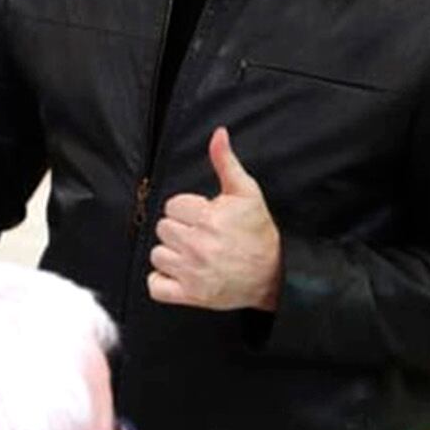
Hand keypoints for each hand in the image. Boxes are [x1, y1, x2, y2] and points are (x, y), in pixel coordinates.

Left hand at [148, 127, 282, 310]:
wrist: (274, 275)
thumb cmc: (258, 232)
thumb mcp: (246, 192)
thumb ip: (226, 162)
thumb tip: (218, 134)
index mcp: (208, 218)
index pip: (172, 206)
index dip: (187, 209)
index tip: (203, 216)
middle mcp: (197, 246)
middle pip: (163, 228)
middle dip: (180, 229)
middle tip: (200, 235)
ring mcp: (192, 272)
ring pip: (157, 255)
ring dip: (171, 254)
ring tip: (193, 254)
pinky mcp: (190, 296)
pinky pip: (155, 286)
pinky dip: (163, 281)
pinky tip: (180, 273)